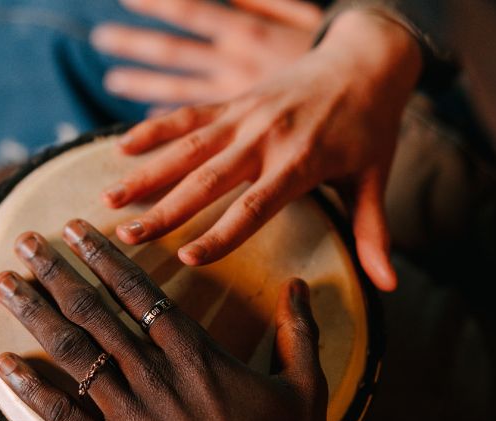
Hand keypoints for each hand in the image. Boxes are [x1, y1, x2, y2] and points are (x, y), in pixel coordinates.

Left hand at [0, 219, 352, 420]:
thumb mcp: (307, 387)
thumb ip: (299, 331)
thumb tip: (301, 285)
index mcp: (197, 354)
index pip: (138, 292)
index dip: (102, 257)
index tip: (75, 229)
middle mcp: (156, 376)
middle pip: (94, 312)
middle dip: (55, 272)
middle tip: (22, 243)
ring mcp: (131, 416)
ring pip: (72, 354)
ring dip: (34, 315)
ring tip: (3, 285)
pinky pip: (63, 416)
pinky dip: (29, 388)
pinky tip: (2, 364)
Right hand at [102, 10, 422, 291]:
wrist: (366, 58)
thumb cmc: (371, 126)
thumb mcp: (375, 178)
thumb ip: (373, 233)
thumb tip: (387, 287)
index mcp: (301, 163)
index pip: (254, 207)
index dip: (220, 234)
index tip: (186, 258)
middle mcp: (267, 138)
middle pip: (208, 180)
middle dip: (165, 210)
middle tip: (127, 237)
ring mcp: (246, 116)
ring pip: (188, 147)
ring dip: (146, 173)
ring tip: (108, 199)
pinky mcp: (235, 100)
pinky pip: (188, 114)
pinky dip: (154, 129)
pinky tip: (120, 148)